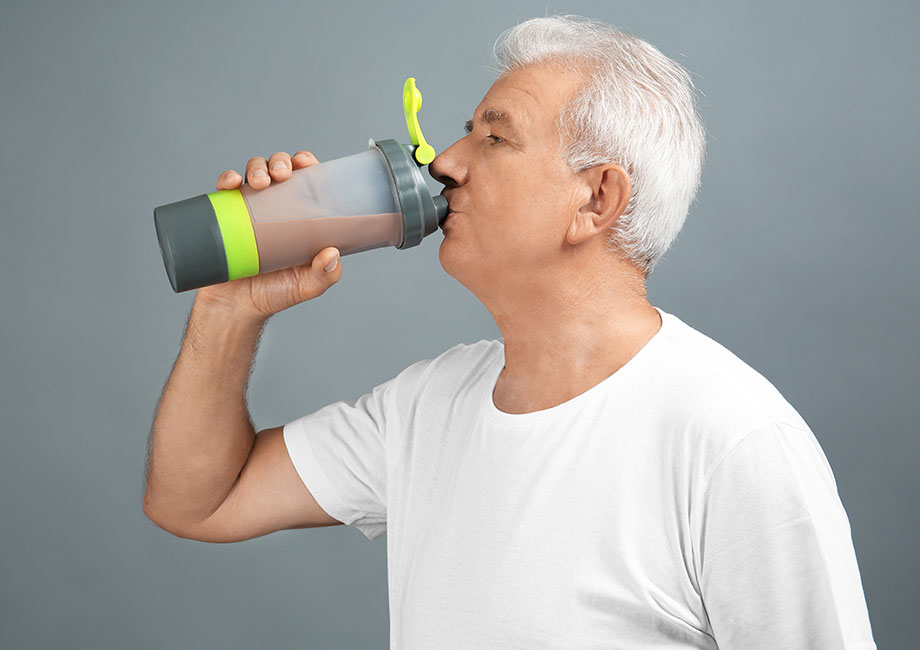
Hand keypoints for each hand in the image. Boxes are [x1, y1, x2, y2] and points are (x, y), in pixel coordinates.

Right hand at [195, 151, 341, 321]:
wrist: (236, 308)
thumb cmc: (275, 293)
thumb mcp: (308, 286)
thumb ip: (325, 274)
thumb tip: (332, 252)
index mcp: (299, 216)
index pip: (305, 180)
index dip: (306, 163)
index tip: (307, 163)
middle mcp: (274, 207)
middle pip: (278, 169)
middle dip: (280, 162)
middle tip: (282, 175)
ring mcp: (248, 209)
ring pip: (252, 172)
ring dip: (257, 167)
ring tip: (260, 182)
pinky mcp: (224, 215)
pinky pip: (223, 190)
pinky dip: (226, 179)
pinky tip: (231, 183)